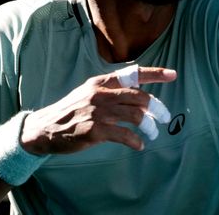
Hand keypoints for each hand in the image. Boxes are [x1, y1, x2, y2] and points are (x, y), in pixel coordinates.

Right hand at [20, 66, 176, 153]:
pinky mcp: (95, 130)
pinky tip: (138, 145)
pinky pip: (125, 135)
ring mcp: (98, 112)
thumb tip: (138, 94)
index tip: (173, 75)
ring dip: (150, 127)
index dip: (155, 73)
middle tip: (164, 118)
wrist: (45, 128)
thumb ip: (110, 90)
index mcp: (101, 82)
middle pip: (140, 97)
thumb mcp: (88, 92)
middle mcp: (101, 94)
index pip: (133, 73)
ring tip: (152, 134)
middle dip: (158, 108)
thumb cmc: (71, 111)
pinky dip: (136, 141)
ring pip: (136, 116)